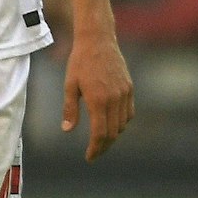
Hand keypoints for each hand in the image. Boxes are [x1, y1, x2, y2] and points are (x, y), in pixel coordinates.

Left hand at [62, 27, 133, 160]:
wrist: (98, 40)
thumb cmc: (80, 62)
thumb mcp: (70, 85)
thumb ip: (70, 109)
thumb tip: (68, 130)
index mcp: (98, 100)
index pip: (100, 134)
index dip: (95, 149)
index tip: (89, 157)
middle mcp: (114, 99)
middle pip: (113, 133)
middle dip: (104, 146)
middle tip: (94, 152)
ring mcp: (124, 93)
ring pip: (123, 124)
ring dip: (113, 135)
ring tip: (101, 139)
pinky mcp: (129, 88)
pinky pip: (129, 112)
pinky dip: (122, 122)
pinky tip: (112, 123)